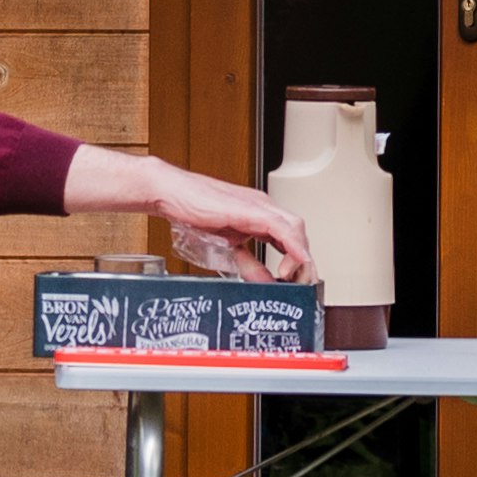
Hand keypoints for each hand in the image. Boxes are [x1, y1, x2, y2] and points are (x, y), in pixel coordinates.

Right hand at [71, 146, 307, 278]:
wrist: (171, 192)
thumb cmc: (192, 211)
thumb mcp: (226, 246)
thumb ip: (247, 263)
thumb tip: (264, 281)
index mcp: (259, 212)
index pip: (290, 235)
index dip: (297, 258)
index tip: (296, 279)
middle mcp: (263, 206)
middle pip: (298, 232)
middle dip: (304, 260)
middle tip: (302, 283)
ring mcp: (258, 206)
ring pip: (295, 228)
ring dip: (301, 256)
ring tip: (298, 278)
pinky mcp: (250, 210)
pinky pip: (282, 228)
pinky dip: (293, 247)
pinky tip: (296, 263)